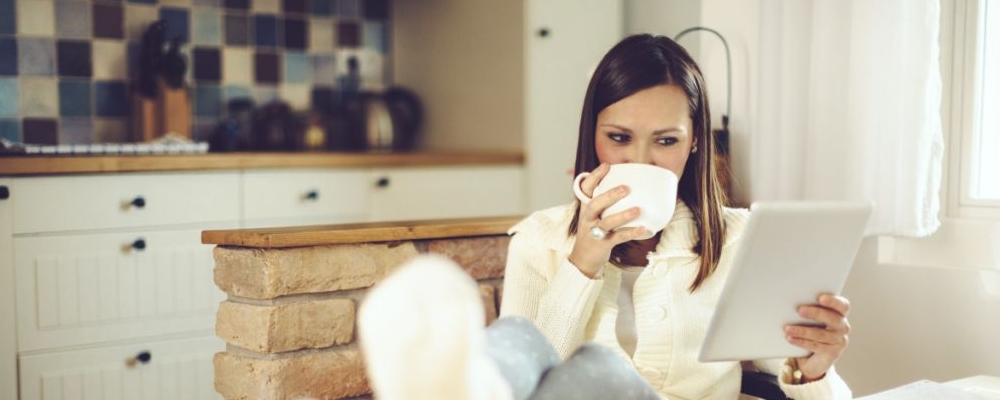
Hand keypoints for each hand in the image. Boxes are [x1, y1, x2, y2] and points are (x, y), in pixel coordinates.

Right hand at [567, 163, 647, 277]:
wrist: (582, 259)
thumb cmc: (593, 232)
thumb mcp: (594, 215)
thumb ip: (606, 202)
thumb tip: (630, 186)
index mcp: (586, 207)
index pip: (586, 189)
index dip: (595, 176)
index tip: (607, 166)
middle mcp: (588, 218)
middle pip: (595, 204)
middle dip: (609, 195)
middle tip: (625, 188)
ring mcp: (594, 232)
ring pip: (607, 222)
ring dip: (622, 215)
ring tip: (638, 210)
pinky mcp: (602, 244)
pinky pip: (618, 238)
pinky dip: (631, 232)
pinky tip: (644, 228)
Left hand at [784, 294, 850, 382]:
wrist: (810, 358)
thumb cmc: (809, 331)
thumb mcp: (809, 319)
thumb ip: (807, 310)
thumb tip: (791, 302)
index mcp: (839, 314)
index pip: (843, 306)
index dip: (834, 301)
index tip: (821, 298)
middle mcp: (842, 327)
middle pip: (833, 318)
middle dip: (816, 313)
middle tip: (800, 310)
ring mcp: (839, 342)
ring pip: (821, 334)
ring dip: (803, 330)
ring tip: (788, 328)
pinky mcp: (832, 354)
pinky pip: (816, 346)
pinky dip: (801, 342)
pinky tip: (790, 338)